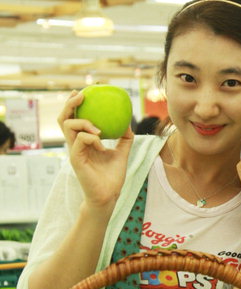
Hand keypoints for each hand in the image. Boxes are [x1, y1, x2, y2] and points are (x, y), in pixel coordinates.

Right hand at [59, 90, 133, 209]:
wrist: (109, 196)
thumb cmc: (112, 177)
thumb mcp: (121, 153)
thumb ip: (124, 138)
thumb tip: (129, 123)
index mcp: (83, 142)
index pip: (73, 118)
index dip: (75, 104)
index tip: (85, 92)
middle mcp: (75, 144)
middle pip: (63, 118)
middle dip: (70, 103)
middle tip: (82, 95)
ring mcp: (74, 151)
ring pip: (67, 126)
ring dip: (84, 122)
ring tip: (99, 129)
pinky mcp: (75, 160)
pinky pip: (79, 141)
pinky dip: (92, 138)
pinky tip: (102, 145)